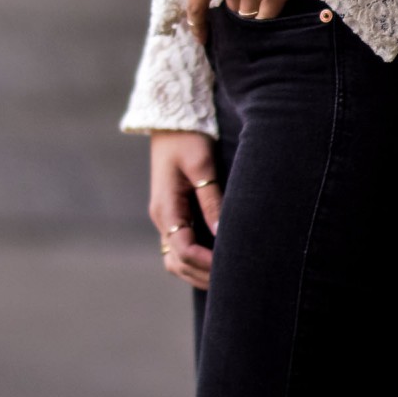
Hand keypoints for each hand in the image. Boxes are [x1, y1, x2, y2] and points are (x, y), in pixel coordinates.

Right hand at [150, 130, 222, 290]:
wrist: (170, 116)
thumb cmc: (187, 137)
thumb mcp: (201, 164)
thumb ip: (211, 199)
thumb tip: (222, 234)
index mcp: (166, 208)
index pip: (184, 251)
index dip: (208, 263)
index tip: (232, 267)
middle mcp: (162, 217)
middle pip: (178, 262)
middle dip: (204, 274)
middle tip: (235, 280)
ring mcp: (166, 215)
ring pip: (177, 258)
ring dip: (198, 270)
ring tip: (227, 275)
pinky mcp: (174, 210)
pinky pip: (181, 245)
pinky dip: (196, 258)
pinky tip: (217, 257)